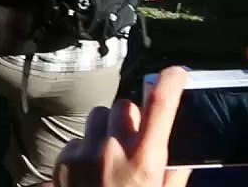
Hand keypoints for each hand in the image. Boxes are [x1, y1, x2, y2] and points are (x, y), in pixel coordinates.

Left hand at [55, 67, 190, 186]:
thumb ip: (173, 173)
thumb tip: (182, 155)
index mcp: (144, 159)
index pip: (160, 104)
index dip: (170, 82)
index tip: (177, 73)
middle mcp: (113, 150)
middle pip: (124, 106)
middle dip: (133, 117)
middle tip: (136, 139)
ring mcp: (85, 153)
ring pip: (98, 116)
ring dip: (108, 127)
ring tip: (112, 153)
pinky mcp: (64, 160)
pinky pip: (78, 139)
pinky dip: (87, 148)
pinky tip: (92, 169)